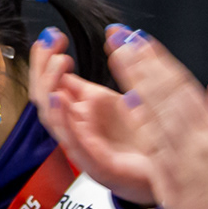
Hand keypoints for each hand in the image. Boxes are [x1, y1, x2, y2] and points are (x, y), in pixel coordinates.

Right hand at [28, 27, 158, 202]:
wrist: (164, 172)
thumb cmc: (138, 139)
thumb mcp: (110, 102)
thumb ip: (86, 84)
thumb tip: (66, 57)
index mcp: (77, 112)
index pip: (48, 83)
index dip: (45, 59)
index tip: (52, 35)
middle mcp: (75, 128)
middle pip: (44, 99)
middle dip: (43, 70)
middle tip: (54, 47)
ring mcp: (83, 147)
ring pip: (54, 122)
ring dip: (51, 92)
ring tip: (58, 66)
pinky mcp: (98, 165)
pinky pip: (75, 145)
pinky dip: (66, 123)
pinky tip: (63, 102)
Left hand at [108, 33, 207, 208]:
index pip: (182, 86)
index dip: (160, 60)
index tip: (142, 40)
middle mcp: (197, 140)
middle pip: (164, 92)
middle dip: (140, 62)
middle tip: (119, 38)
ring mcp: (181, 159)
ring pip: (155, 112)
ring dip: (134, 81)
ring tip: (117, 56)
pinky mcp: (168, 179)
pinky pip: (152, 146)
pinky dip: (140, 122)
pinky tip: (127, 100)